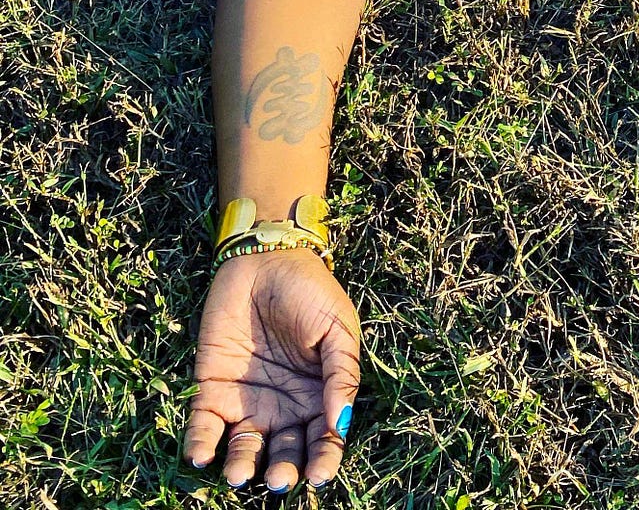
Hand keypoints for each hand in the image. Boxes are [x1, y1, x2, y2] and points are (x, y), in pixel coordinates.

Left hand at [183, 248, 360, 491]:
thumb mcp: (337, 328)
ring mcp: (246, 401)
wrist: (266, 258)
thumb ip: (340, 373)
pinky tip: (202, 455)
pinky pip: (204, 425)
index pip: (323, 439)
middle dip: (282, 471)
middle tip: (279, 478)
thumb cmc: (310, 292)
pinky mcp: (211, 388)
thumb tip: (339, 422)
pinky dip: (201, 444)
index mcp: (317, 395)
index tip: (320, 475)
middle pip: (283, 452)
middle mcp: (282, 407)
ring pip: (243, 448)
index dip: (324, 459)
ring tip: (238, 474)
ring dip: (241, 466)